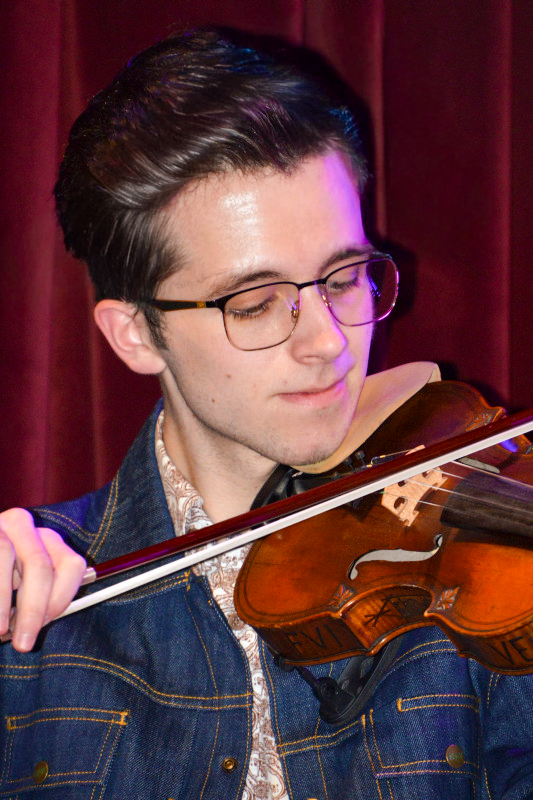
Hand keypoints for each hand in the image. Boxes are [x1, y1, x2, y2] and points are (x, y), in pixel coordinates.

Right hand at [0, 508, 86, 651]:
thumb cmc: (2, 577)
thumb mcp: (22, 581)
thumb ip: (35, 597)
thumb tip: (35, 627)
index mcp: (47, 539)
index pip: (71, 565)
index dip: (60, 598)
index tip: (44, 623)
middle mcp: (25, 525)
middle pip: (40, 565)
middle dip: (33, 609)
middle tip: (23, 643)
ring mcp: (1, 525)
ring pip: (6, 555)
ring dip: (4, 601)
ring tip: (0, 629)